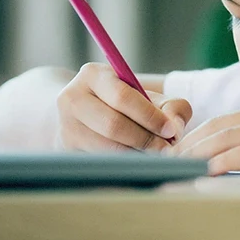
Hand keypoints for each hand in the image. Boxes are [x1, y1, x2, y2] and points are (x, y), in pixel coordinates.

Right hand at [55, 63, 190, 151]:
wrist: (84, 111)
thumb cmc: (124, 101)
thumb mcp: (147, 94)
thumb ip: (171, 105)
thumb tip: (174, 128)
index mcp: (93, 75)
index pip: (122, 97)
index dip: (150, 116)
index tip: (171, 130)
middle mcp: (72, 99)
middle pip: (113, 125)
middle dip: (145, 139)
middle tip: (166, 148)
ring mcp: (65, 126)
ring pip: (106, 147)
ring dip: (137, 154)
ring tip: (156, 154)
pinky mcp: (67, 149)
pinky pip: (101, 161)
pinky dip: (125, 163)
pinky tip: (139, 161)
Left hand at [170, 96, 239, 176]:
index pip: (229, 120)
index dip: (200, 134)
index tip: (180, 150)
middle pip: (223, 126)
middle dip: (190, 144)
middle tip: (165, 160)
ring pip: (231, 138)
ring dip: (200, 155)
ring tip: (177, 168)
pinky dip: (226, 162)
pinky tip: (210, 171)